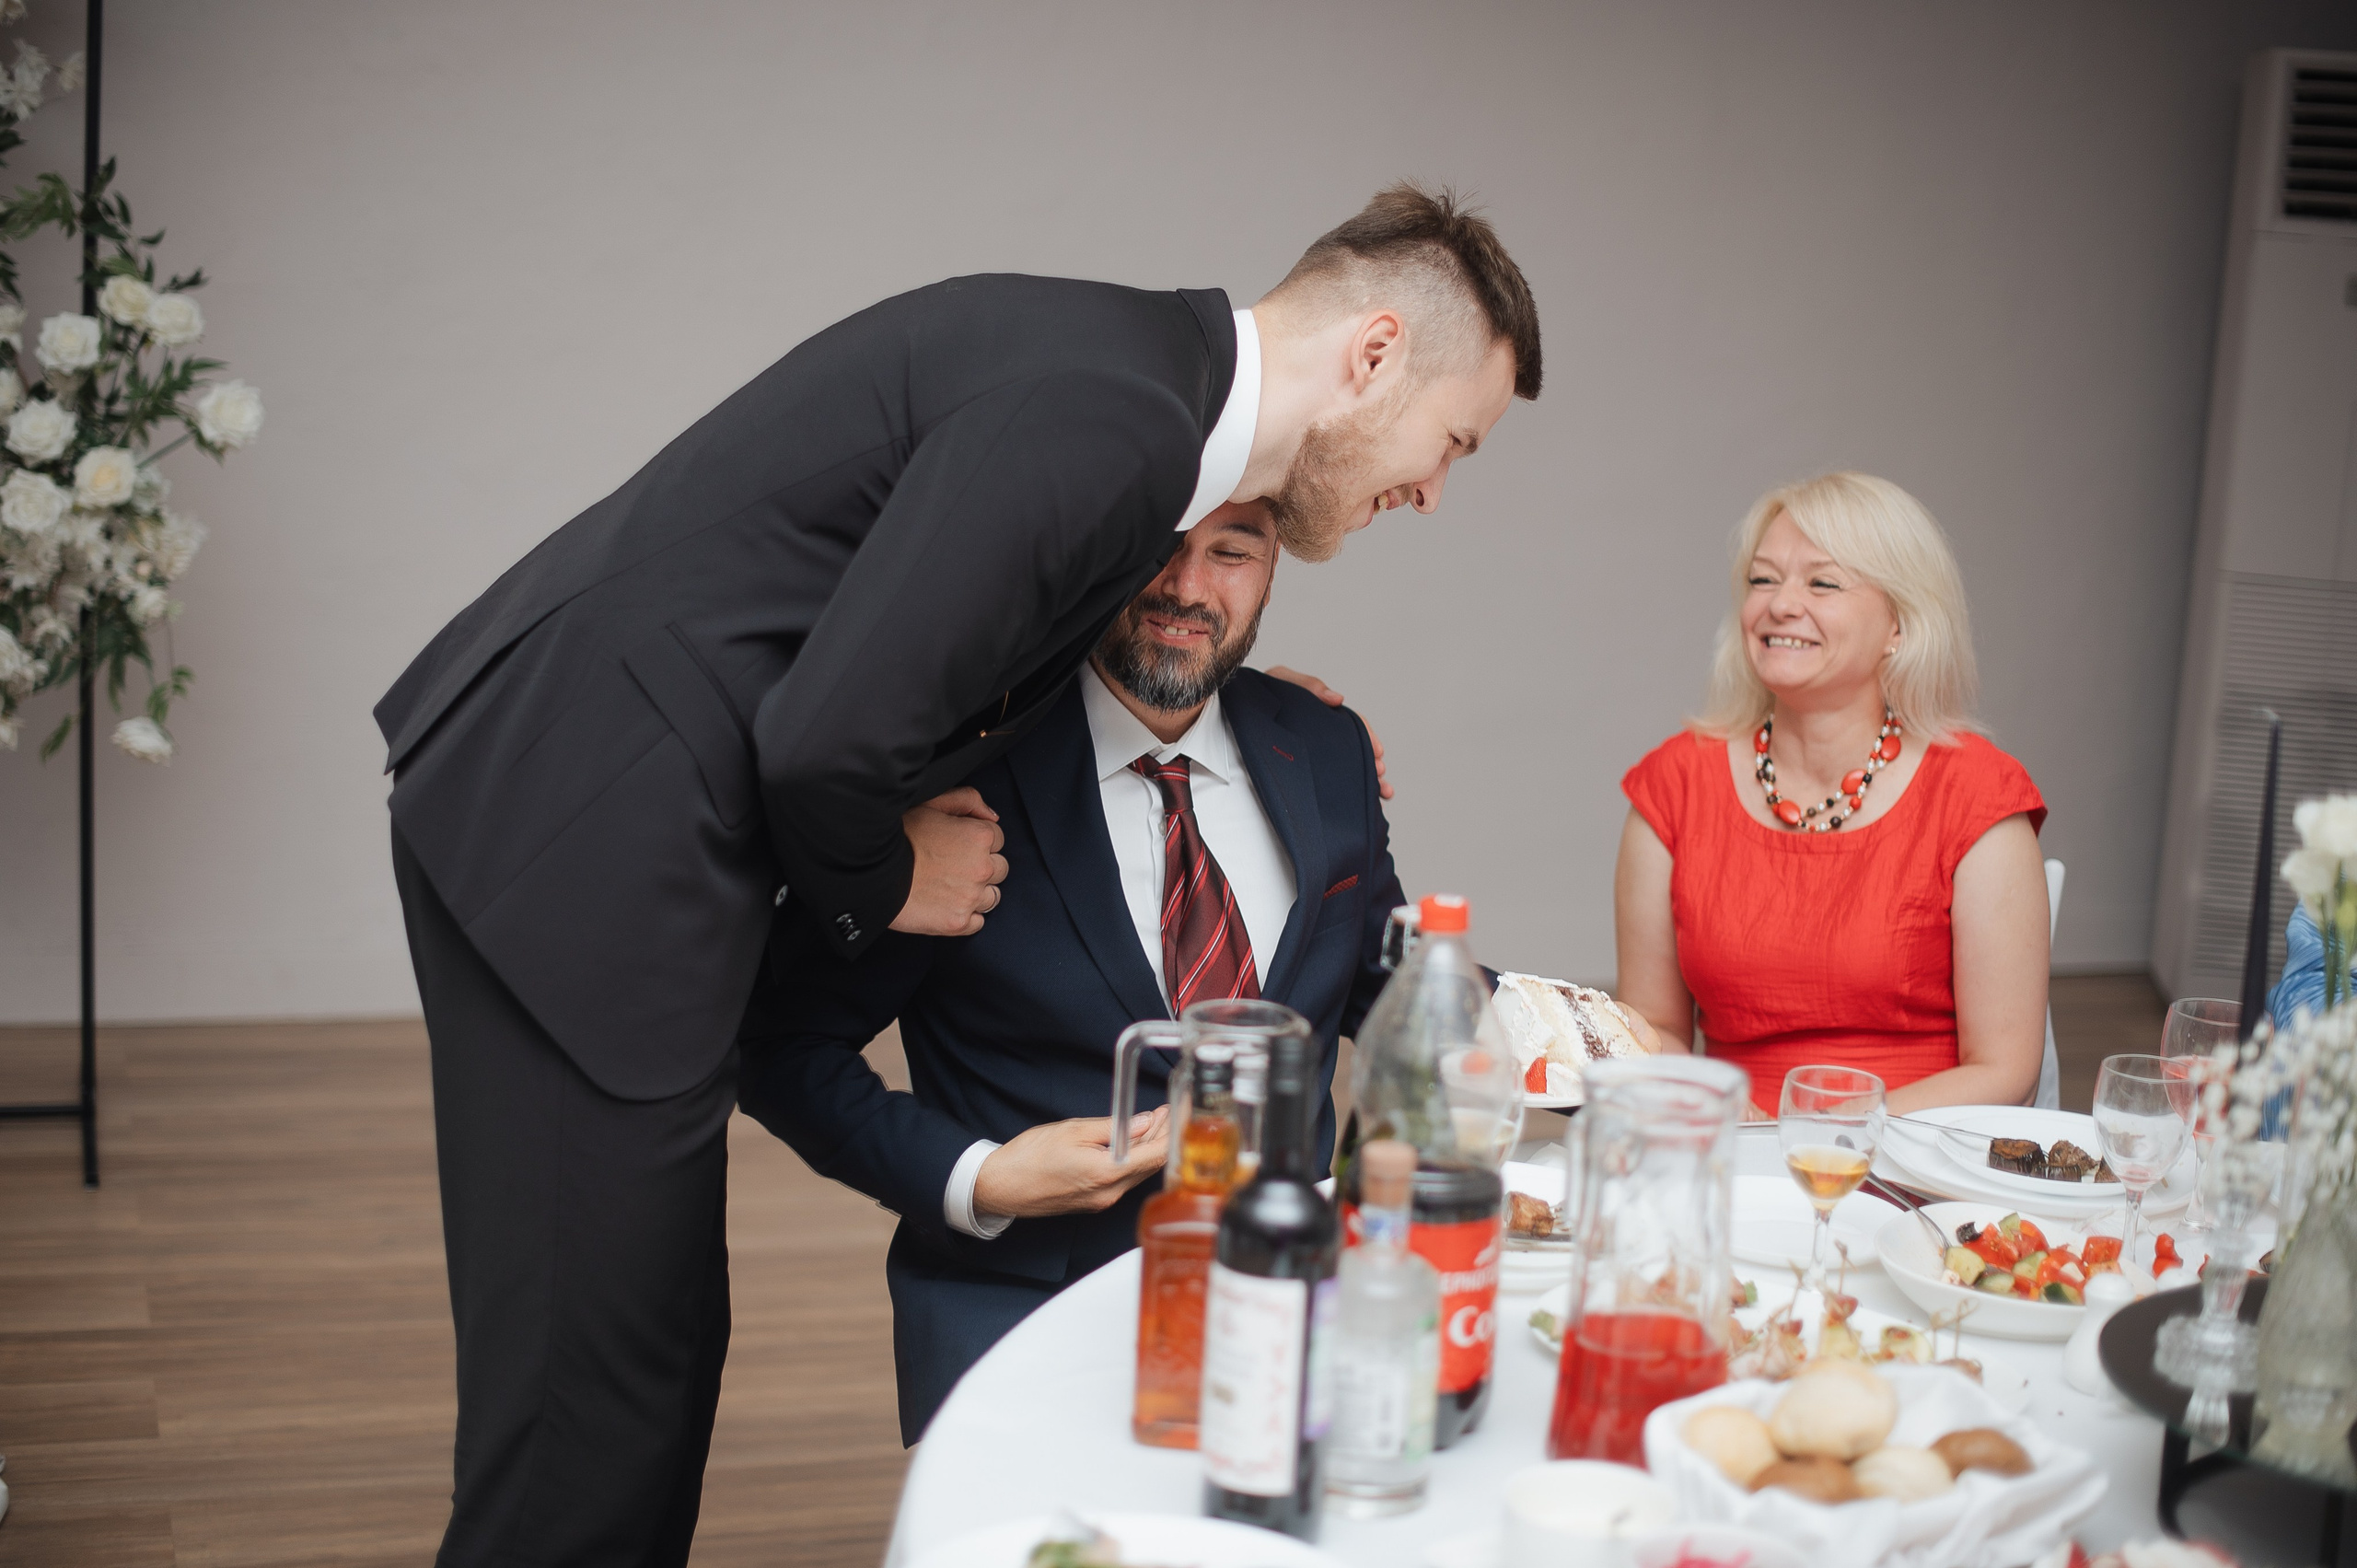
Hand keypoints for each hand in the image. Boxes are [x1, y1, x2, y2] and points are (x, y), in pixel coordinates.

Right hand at [891, 787, 1008, 935]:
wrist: (873, 872)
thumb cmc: (899, 836)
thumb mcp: (932, 803)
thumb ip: (967, 799)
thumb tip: (991, 815)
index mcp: (980, 837)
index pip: (997, 839)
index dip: (977, 841)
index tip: (959, 846)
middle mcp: (982, 868)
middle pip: (1000, 869)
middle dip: (981, 867)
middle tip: (953, 866)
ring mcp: (971, 898)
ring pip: (992, 897)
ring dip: (976, 893)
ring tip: (949, 887)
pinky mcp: (958, 922)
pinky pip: (978, 922)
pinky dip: (966, 916)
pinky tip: (946, 904)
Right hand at [973, 1107, 1171, 1218]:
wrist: (1000, 1187)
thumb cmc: (1028, 1158)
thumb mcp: (1073, 1130)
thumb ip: (1113, 1128)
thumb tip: (1142, 1123)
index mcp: (1106, 1173)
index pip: (1157, 1153)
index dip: (1174, 1130)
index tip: (1182, 1111)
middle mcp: (1109, 1193)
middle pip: (1152, 1165)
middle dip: (1165, 1136)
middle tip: (1169, 1111)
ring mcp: (1102, 1201)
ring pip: (1139, 1172)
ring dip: (1150, 1147)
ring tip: (1154, 1121)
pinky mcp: (1094, 1202)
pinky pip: (1124, 1179)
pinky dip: (1134, 1159)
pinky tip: (1132, 1142)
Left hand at [1265, 666, 1391, 799]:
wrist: (1231, 715)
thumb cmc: (1258, 696)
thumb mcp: (1281, 682)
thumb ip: (1308, 686)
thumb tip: (1337, 699)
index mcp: (1320, 712)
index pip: (1352, 724)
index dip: (1367, 737)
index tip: (1377, 753)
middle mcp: (1321, 733)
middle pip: (1355, 748)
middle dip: (1373, 764)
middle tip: (1381, 777)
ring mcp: (1313, 752)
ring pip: (1347, 767)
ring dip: (1368, 780)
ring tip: (1382, 793)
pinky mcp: (1301, 770)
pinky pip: (1327, 782)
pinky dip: (1348, 790)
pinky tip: (1367, 802)